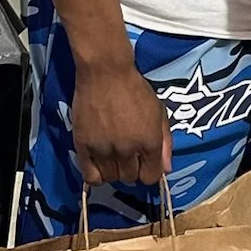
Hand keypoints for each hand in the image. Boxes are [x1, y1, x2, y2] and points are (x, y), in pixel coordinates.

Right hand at [71, 61, 170, 186]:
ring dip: (113, 171)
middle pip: (129, 178)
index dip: (148, 172)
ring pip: (110, 178)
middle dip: (131, 169)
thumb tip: (166, 170)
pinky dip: (95, 175)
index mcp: (149, 141)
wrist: (105, 73)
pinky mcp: (83, 145)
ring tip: (112, 156)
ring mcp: (104, 149)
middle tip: (127, 154)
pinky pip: (89, 176)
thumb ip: (165, 143)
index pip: (151, 177)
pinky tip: (99, 163)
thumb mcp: (159, 113)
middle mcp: (128, 149)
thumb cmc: (136, 90)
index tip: (144, 163)